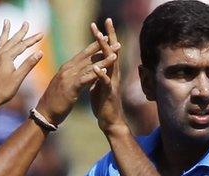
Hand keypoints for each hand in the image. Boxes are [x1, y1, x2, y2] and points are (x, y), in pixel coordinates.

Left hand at [0, 20, 43, 109]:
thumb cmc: (3, 91)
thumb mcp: (18, 78)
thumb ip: (28, 64)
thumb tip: (40, 52)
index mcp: (7, 58)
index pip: (22, 46)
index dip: (32, 40)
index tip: (41, 34)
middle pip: (11, 41)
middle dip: (20, 32)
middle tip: (26, 23)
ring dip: (4, 32)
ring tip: (6, 22)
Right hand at [35, 36, 119, 125]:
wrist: (45, 112)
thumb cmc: (55, 99)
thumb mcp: (65, 84)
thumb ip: (73, 75)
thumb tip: (82, 71)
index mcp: (67, 68)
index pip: (83, 54)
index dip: (95, 46)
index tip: (106, 39)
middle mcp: (67, 69)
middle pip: (88, 57)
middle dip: (103, 49)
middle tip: (117, 42)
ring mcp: (68, 78)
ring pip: (89, 67)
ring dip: (103, 61)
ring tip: (115, 56)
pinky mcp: (70, 88)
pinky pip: (84, 79)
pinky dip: (95, 75)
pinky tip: (104, 72)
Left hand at [89, 18, 127, 132]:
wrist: (110, 121)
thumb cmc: (104, 103)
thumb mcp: (99, 84)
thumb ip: (98, 74)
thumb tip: (95, 65)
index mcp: (109, 71)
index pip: (107, 50)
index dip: (104, 37)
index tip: (98, 24)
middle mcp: (113, 74)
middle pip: (112, 51)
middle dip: (108, 36)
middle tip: (106, 21)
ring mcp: (112, 83)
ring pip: (110, 63)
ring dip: (105, 50)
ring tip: (101, 38)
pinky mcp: (109, 93)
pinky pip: (105, 82)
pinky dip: (101, 74)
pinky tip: (96, 67)